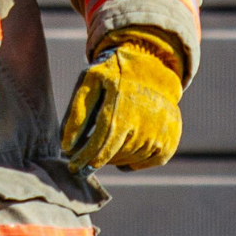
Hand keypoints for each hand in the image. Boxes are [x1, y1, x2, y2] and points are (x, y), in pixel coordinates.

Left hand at [61, 31, 182, 170]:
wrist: (154, 70)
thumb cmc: (115, 76)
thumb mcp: (91, 81)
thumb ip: (77, 112)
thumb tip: (66, 146)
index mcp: (123, 103)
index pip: (103, 139)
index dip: (86, 156)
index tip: (73, 166)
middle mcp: (145, 121)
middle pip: (112, 153)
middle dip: (93, 161)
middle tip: (81, 161)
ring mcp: (160, 134)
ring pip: (125, 160)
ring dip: (109, 158)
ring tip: (103, 144)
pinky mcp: (169, 143)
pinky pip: (141, 164)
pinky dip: (128, 161)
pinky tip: (122, 146)